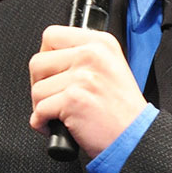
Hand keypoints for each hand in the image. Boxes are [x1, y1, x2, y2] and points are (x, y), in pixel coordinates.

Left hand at [29, 25, 146, 158]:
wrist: (134, 137)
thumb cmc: (122, 109)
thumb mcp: (111, 67)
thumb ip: (83, 55)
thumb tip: (50, 58)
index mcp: (101, 43)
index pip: (52, 35)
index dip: (45, 56)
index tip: (51, 73)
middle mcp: (92, 55)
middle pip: (38, 62)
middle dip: (39, 84)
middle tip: (53, 98)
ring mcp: (83, 77)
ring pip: (37, 89)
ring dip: (41, 107)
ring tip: (59, 114)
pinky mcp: (73, 100)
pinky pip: (39, 111)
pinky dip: (41, 123)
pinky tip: (56, 127)